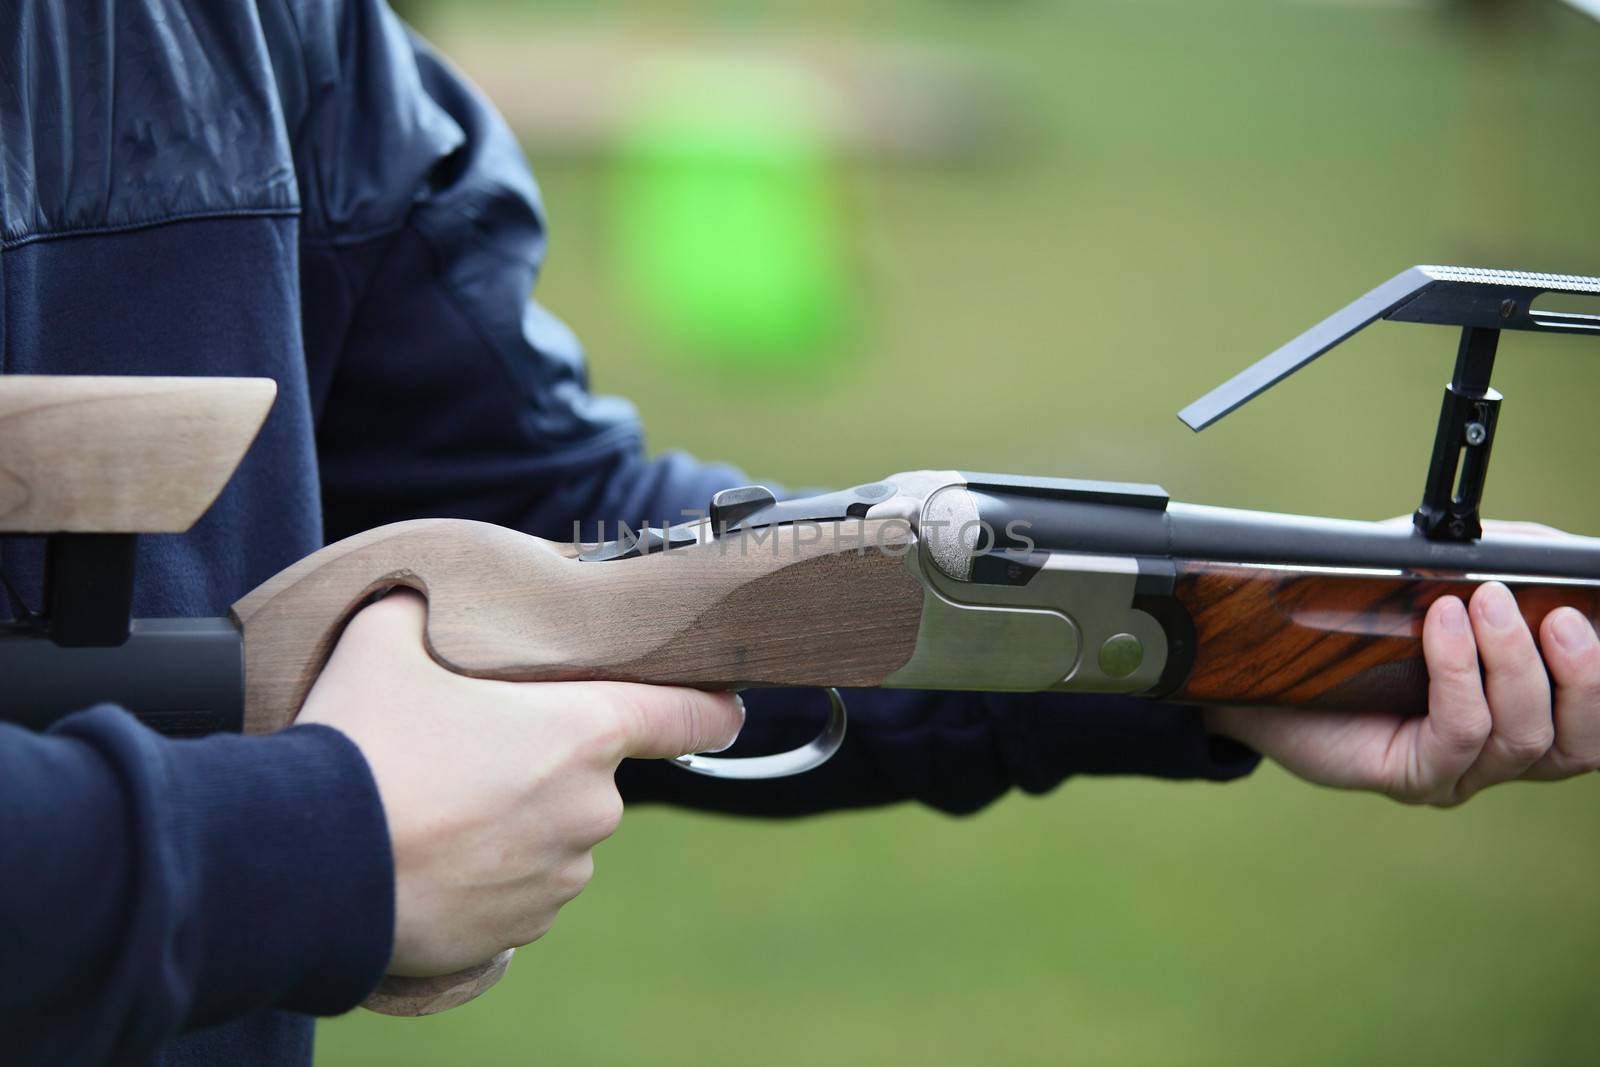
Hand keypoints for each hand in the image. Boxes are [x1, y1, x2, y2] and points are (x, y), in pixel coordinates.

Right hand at [298, 590, 742, 974]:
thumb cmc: (360, 746)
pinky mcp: (520, 931)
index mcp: (584, 732)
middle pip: (593, 773)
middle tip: (470, 750)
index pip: (688, 715)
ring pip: (555, 834)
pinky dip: (491, 874)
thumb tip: (412, 597)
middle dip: (545, 760)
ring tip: (438, 808)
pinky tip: (434, 858)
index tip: (728, 703)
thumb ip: (420, 610)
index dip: (711, 704)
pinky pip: (522, 890)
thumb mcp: (384, 641)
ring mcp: (559, 877)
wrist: (307, 867)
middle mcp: (591, 809)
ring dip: (516, 820)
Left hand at [1205, 581, 1599, 805]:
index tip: (1598, 616)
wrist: (1256, 660)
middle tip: (1561, 616)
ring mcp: (1458, 771)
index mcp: (1522, 706)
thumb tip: (1563, 551)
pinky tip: (1443, 623)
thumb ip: (1500, 558)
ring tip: (1486, 601)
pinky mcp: (1411, 775)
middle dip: (1584, 676)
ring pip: (1524, 737)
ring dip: (1514, 663)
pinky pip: (1459, 733)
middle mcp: (1499, 750)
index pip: (1597, 716)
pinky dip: (1459, 672)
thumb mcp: (1432, 569)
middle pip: (1580, 742)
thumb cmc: (1353, 612)